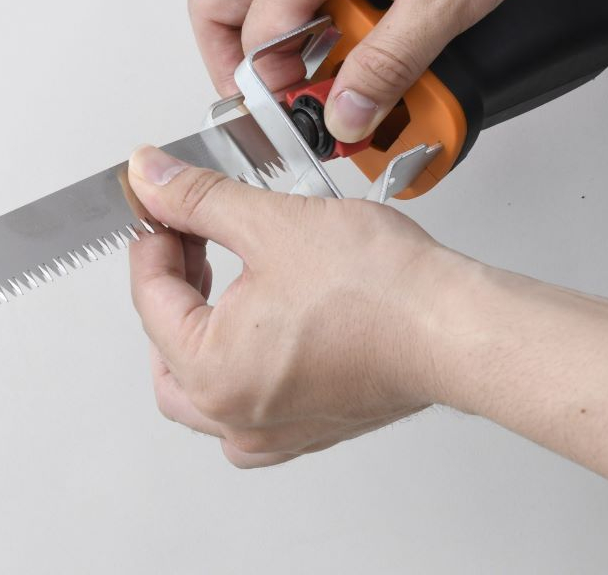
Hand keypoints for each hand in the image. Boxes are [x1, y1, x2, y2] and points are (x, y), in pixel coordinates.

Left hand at [126, 144, 470, 467]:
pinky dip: (236, 369)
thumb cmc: (382, 291)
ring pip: (200, 391)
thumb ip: (197, 198)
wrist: (457, 327)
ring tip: (216, 278)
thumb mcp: (270, 221)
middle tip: (187, 237)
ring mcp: (275, 431)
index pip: (150, 298)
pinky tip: (256, 326)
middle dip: (169, 287)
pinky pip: (246, 410)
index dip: (152, 238)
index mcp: (212, 373)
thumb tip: (151, 178)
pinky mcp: (312, 427)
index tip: (161, 206)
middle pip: (165, 350)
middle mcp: (237, 416)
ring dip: (195, 335)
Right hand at [189, 0, 571, 141]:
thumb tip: (346, 114)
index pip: (257, 46)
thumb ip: (390, 65)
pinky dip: (308, 13)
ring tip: (328, 70)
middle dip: (233, 65)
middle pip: (217, 8)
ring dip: (277, 40)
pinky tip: (355, 32)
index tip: (315, 122)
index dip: (280, 96)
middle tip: (278, 101)